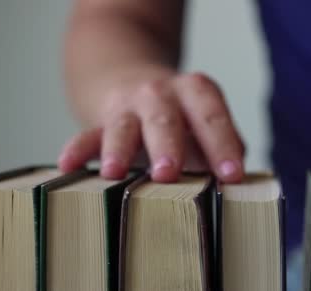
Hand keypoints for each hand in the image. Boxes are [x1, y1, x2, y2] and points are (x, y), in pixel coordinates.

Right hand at [58, 72, 244, 182]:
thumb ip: (224, 150)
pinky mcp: (101, 121)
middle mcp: (161, 94)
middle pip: (165, 119)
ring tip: (115, 173)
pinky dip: (78, 150)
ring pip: (123, 127)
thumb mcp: (206, 123)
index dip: (223, 145)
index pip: (212, 117)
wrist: (135, 79)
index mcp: (196, 93)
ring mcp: (128, 107)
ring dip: (118, 149)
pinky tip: (68, 167)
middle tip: (168, 174)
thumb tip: (241, 191)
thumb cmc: (183, 116)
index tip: (232, 176)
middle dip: (167, 146)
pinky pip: (87, 135)